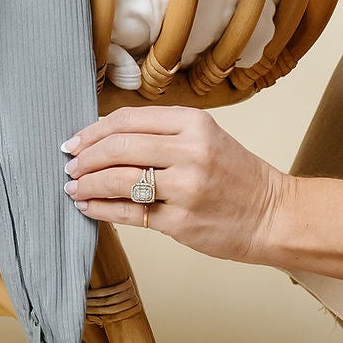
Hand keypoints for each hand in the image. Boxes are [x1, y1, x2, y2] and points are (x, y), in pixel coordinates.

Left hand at [64, 104, 287, 263]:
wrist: (273, 214)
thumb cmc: (236, 177)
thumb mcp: (206, 138)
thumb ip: (161, 134)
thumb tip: (103, 136)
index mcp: (194, 123)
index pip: (127, 120)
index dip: (93, 131)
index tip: (75, 141)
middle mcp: (190, 151)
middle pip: (119, 147)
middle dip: (85, 157)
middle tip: (69, 165)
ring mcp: (186, 188)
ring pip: (119, 180)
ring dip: (88, 183)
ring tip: (73, 188)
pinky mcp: (180, 222)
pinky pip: (129, 212)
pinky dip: (101, 209)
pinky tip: (88, 206)